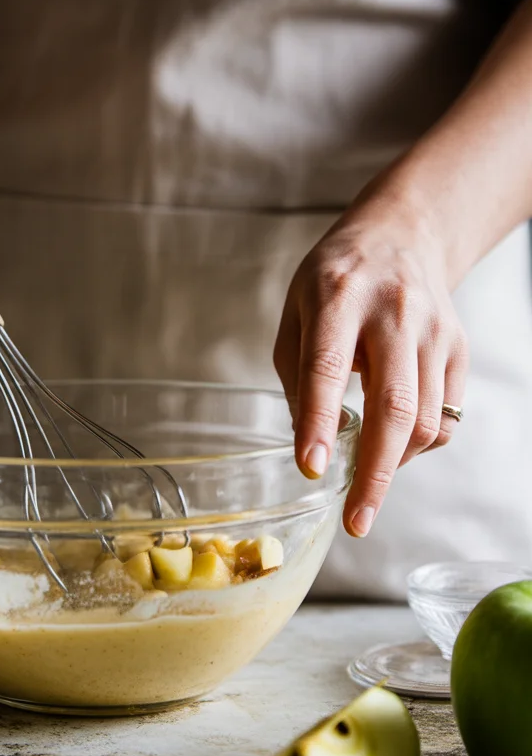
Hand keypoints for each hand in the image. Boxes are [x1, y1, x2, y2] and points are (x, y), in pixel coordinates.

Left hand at [273, 184, 467, 537]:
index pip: (326, 366)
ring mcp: (434, 332)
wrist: (404, 235)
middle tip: (356, 520)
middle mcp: (394, 313)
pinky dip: (417, 446)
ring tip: (365, 477)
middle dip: (375, 473)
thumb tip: (310, 445)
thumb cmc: (336, 280)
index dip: (317, 421)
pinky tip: (393, 442)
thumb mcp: (297, 311)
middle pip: (395, 406)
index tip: (311, 468)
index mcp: (338, 296)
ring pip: (426, 420)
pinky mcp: (459, 349)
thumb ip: (297, 374)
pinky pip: (445, 418)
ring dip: (394, 463)